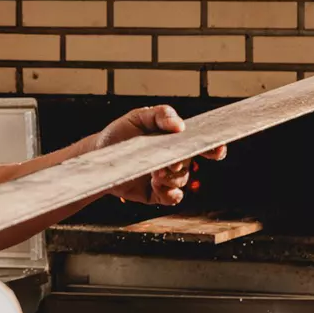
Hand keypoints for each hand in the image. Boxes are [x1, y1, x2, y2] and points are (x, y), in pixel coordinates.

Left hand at [96, 105, 227, 205]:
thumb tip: (180, 125)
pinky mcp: (156, 193)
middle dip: (182, 164)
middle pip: (191, 163)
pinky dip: (169, 194)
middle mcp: (173, 158)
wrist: (97, 158)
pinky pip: (173, 198)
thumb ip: (160, 115)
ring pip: (182, 181)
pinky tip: (158, 187)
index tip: (216, 150)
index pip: (200, 143)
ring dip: (171, 179)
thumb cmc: (119, 134)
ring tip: (154, 173)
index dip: (213, 147)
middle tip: (168, 164)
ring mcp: (166, 177)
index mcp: (174, 139)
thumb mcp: (138, 117)